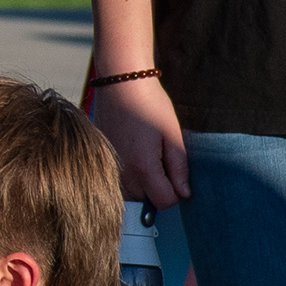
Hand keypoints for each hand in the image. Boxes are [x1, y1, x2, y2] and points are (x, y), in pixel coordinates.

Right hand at [87, 73, 188, 206]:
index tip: (176, 175)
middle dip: (157, 188)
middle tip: (161, 160)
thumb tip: (184, 194)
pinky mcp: (101, 159)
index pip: (164, 203)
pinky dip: (128, 175)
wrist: (121, 82)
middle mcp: (123, 172)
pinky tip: (132, 151)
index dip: (176, 193)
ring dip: (141, 184)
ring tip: (146, 155)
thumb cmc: (150, 103)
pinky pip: (117, 181)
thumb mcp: (173, 135)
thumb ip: (179, 168)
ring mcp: (109, 166)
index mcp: (144, 167)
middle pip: (146, 201)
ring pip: (130, 193)